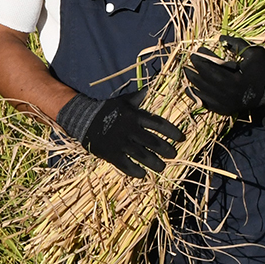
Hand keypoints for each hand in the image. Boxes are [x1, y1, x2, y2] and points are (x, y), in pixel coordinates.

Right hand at [57, 89, 184, 178]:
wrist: (83, 118)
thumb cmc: (106, 109)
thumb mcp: (122, 101)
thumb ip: (137, 98)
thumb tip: (148, 89)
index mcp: (135, 116)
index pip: (159, 124)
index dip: (172, 132)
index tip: (181, 138)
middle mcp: (130, 129)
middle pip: (153, 142)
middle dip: (166, 150)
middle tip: (174, 155)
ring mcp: (121, 143)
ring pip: (142, 156)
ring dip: (154, 163)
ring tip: (162, 167)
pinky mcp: (111, 154)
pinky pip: (126, 165)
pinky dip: (135, 171)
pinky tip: (143, 174)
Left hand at [184, 35, 264, 115]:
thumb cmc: (264, 69)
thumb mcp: (254, 53)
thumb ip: (237, 44)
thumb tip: (220, 38)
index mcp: (236, 81)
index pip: (212, 69)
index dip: (202, 59)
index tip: (198, 50)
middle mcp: (229, 95)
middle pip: (205, 81)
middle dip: (195, 69)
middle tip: (190, 59)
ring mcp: (226, 105)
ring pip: (203, 93)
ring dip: (193, 81)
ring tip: (187, 71)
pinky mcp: (225, 110)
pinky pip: (206, 104)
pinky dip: (196, 96)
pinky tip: (189, 89)